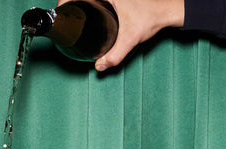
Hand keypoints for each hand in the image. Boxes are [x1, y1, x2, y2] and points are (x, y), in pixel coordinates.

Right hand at [56, 0, 184, 70]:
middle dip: (68, 4)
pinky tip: (82, 13)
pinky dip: (85, 3)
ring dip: (76, 3)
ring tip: (69, 17)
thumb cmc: (150, 17)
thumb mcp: (130, 38)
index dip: (64, 1)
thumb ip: (115, 55)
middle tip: (62, 18)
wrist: (165, 11)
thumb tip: (99, 66)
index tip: (60, 11)